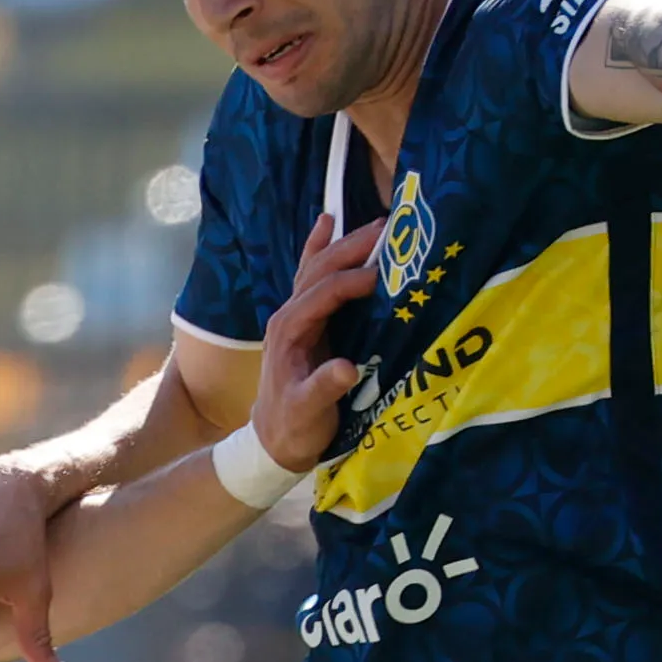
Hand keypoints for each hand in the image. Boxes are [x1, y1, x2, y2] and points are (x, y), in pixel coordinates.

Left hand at [253, 211, 382, 477]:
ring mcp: (293, 315)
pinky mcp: (303, 320)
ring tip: (377, 223)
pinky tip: (327, 221)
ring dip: (344, 243)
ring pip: (317, 268)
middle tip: (388, 228)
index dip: (353, 280)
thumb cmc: (293, 427)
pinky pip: (310, 275)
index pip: (324, 293)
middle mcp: (288, 315)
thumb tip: (347, 368)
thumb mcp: (308, 413)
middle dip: (352, 247)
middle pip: (320, 270)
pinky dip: (319, 247)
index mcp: (290, 331)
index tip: (384, 273)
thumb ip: (324, 389)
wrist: (272, 440)